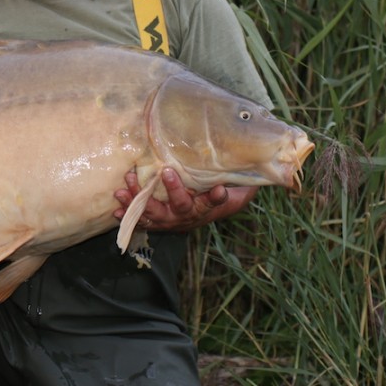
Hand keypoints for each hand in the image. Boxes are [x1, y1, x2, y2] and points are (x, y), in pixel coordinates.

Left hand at [114, 167, 251, 231]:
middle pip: (183, 207)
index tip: (221, 189)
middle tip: (167, 171)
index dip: (217, 197)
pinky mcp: (156, 220)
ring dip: (142, 201)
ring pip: (157, 213)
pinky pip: (142, 219)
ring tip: (128, 188)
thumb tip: (269, 165)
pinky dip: (128, 214)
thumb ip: (247, 177)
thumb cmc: (221, 192)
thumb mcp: (238, 187)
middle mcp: (190, 215)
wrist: (205, 212)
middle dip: (174, 190)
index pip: (215, 201)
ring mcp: (172, 220)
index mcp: (209, 206)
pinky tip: (116, 208)